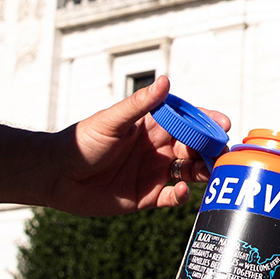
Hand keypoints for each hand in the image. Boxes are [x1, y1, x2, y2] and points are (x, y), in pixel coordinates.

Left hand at [41, 77, 227, 216]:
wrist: (56, 176)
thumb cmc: (80, 142)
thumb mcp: (111, 121)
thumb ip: (139, 105)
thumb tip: (164, 81)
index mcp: (151, 126)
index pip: (186, 121)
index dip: (206, 122)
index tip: (222, 124)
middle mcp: (156, 149)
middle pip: (194, 147)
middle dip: (211, 148)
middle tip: (223, 153)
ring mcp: (153, 173)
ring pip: (189, 171)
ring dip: (203, 171)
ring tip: (210, 172)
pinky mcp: (146, 197)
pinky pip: (172, 197)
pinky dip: (181, 196)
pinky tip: (181, 192)